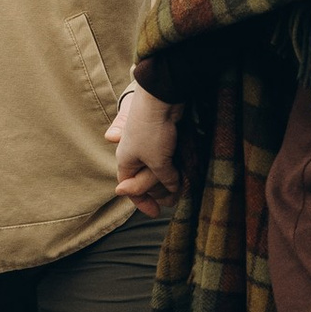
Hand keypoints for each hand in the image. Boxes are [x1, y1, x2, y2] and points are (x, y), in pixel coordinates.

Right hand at [107, 84, 181, 209]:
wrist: (162, 98)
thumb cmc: (152, 131)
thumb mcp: (157, 163)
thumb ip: (162, 180)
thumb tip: (171, 192)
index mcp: (125, 160)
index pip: (128, 188)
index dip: (141, 202)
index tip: (157, 213)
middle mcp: (134, 153)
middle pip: (144, 180)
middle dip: (158, 192)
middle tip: (174, 201)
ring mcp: (148, 144)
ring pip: (158, 170)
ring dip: (169, 180)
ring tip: (182, 188)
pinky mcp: (162, 136)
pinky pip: (167, 159)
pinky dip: (174, 167)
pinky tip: (184, 172)